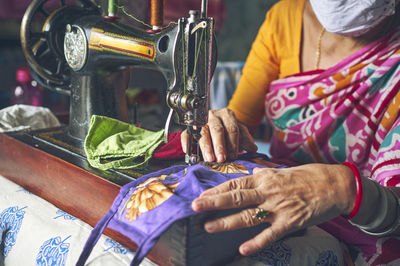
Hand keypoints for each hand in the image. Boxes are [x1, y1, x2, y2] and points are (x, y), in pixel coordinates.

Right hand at [181, 108, 257, 161]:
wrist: (216, 123)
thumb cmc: (228, 130)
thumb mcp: (239, 133)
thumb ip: (245, 140)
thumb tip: (253, 148)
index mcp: (227, 115)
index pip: (232, 128)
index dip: (233, 143)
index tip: (234, 156)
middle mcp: (214, 116)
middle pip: (217, 130)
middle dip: (220, 146)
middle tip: (222, 159)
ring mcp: (201, 121)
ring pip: (203, 133)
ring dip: (206, 147)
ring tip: (209, 159)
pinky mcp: (190, 127)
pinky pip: (186, 133)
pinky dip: (186, 142)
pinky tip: (188, 150)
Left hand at [192, 163, 355, 255]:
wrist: (335, 185)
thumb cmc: (308, 176)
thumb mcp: (282, 171)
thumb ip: (264, 173)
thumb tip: (251, 171)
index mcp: (264, 178)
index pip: (235, 183)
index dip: (216, 189)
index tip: (201, 194)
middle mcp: (268, 191)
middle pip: (236, 197)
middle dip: (213, 202)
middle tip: (194, 206)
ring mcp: (278, 207)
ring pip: (248, 215)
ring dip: (227, 222)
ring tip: (208, 227)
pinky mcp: (290, 222)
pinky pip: (270, 234)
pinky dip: (256, 242)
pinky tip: (242, 249)